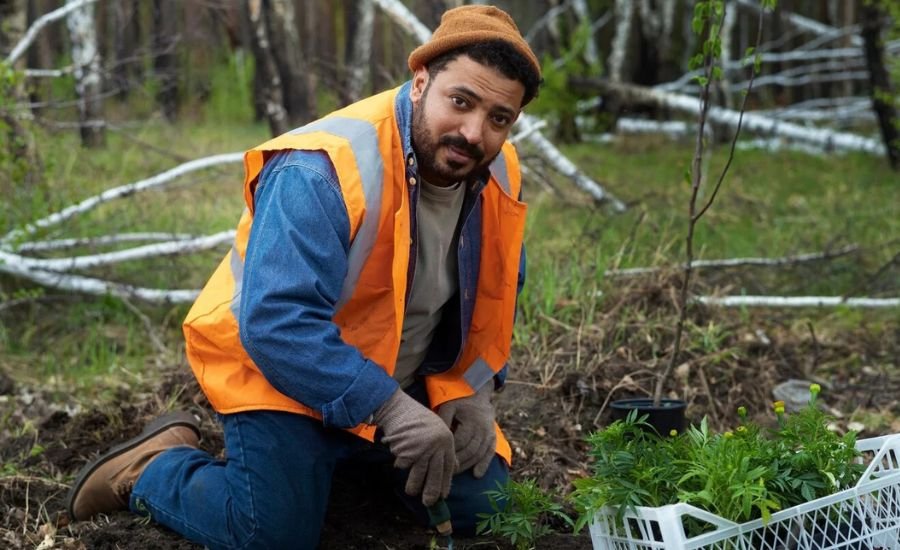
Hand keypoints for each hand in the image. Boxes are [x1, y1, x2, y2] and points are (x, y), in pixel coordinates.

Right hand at [373, 389, 456, 505]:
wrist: (398, 407)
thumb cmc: (416, 418)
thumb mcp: (437, 428)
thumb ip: (444, 447)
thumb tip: (453, 467)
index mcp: (446, 439)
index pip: (449, 466)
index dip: (446, 482)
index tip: (443, 495)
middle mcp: (437, 445)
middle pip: (436, 474)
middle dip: (432, 491)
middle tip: (429, 503)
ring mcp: (422, 448)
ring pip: (420, 474)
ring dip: (414, 486)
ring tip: (411, 492)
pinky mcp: (408, 450)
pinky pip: (404, 465)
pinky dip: (401, 466)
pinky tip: (398, 464)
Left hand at [437, 383, 495, 477]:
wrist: (479, 394)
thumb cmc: (460, 401)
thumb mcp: (449, 406)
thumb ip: (443, 420)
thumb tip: (438, 437)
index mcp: (471, 421)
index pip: (461, 441)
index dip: (451, 452)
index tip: (441, 460)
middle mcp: (483, 429)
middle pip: (470, 451)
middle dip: (459, 462)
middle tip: (446, 471)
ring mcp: (489, 434)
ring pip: (479, 454)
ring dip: (468, 465)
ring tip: (455, 473)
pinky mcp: (492, 438)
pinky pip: (489, 453)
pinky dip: (484, 464)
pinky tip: (477, 475)